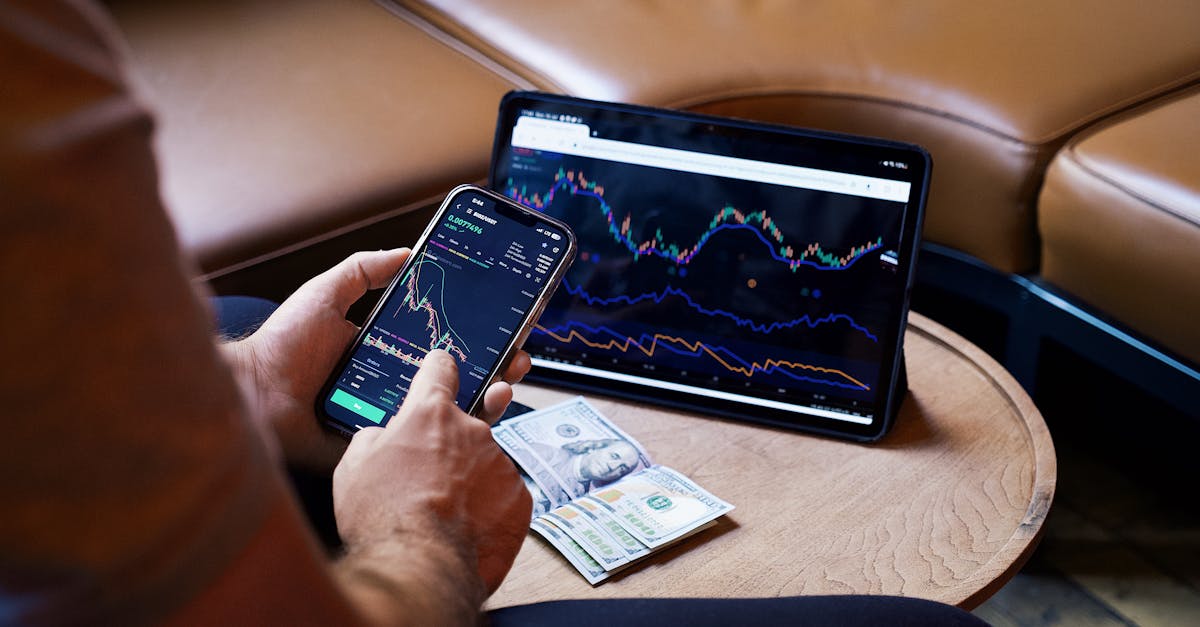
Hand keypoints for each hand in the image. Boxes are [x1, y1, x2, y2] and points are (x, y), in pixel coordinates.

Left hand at [222, 249, 532, 470]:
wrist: (252, 394)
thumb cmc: (282, 345)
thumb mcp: (326, 293)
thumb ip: (363, 270)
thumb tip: (407, 252)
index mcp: (389, 351)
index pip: (445, 343)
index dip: (479, 335)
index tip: (508, 325)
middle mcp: (396, 384)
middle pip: (458, 378)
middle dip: (496, 368)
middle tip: (518, 358)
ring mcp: (392, 417)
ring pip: (449, 412)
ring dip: (485, 399)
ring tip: (505, 386)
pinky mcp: (382, 447)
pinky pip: (422, 445)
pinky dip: (452, 436)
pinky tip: (475, 420)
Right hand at [333, 350, 532, 596]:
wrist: (418, 566)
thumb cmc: (382, 516)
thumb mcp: (354, 464)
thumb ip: (376, 437)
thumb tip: (386, 437)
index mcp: (430, 414)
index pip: (440, 370)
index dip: (439, 370)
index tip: (444, 369)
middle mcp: (473, 430)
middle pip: (464, 427)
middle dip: (449, 447)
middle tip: (428, 479)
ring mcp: (500, 463)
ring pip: (484, 464)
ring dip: (469, 481)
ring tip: (443, 513)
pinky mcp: (520, 497)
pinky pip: (503, 495)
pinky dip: (488, 508)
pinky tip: (466, 528)